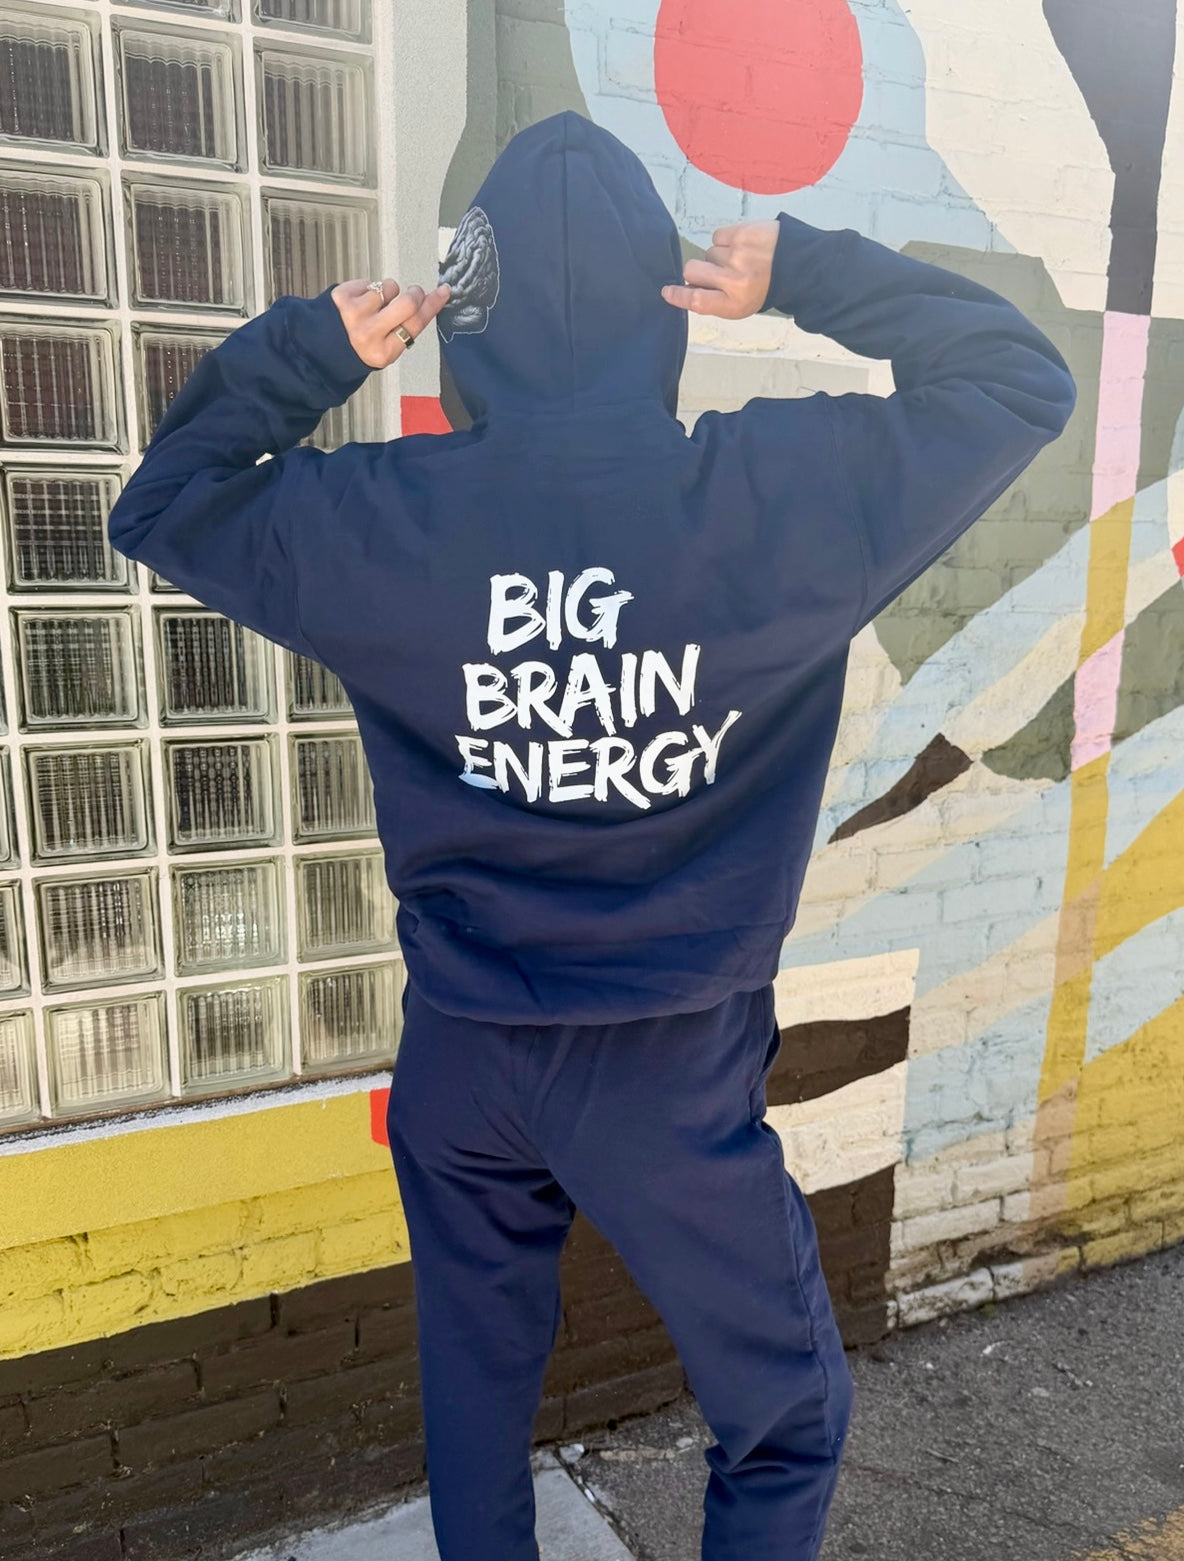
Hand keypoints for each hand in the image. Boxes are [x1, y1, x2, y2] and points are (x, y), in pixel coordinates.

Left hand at [331, 278, 451, 368]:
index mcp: (383, 352)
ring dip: (388, 292)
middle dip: (415, 293)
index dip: (432, 305)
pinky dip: (369, 288)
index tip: (443, 292)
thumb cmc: (359, 348)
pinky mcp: (342, 296)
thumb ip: (405, 330)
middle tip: (413, 293)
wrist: (322, 348)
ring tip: (377, 305)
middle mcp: (368, 334)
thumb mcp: (386, 350)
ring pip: (389, 288)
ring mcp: (354, 314)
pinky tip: (361, 301)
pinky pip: (370, 282)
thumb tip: (427, 301)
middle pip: (407, 302)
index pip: (416, 323)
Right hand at [661, 221, 780, 319]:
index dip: (678, 295)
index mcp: (734, 303)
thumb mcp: (741, 305)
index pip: (696, 300)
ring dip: (719, 256)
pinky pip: (718, 236)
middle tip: (716, 272)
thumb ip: (714, 300)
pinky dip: (726, 241)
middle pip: (693, 270)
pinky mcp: (742, 233)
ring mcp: (737, 254)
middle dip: (698, 271)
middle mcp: (734, 280)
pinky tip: (742, 246)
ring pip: (708, 252)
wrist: (798, 265)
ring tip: (741, 259)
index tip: (667, 291)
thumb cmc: (764, 287)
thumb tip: (685, 288)